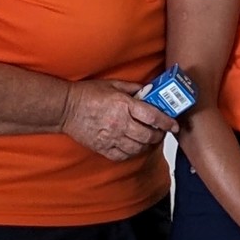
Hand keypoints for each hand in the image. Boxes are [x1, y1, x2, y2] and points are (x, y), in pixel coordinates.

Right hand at [59, 80, 178, 160]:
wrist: (65, 108)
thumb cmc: (87, 94)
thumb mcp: (114, 84)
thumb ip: (134, 88)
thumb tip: (150, 91)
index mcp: (124, 106)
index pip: (153, 117)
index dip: (167, 122)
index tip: (174, 125)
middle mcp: (119, 123)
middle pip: (148, 135)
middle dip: (159, 135)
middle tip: (162, 131)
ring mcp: (110, 137)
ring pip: (138, 148)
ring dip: (147, 145)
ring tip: (150, 139)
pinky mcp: (102, 147)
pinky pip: (123, 155)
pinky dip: (132, 153)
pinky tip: (134, 146)